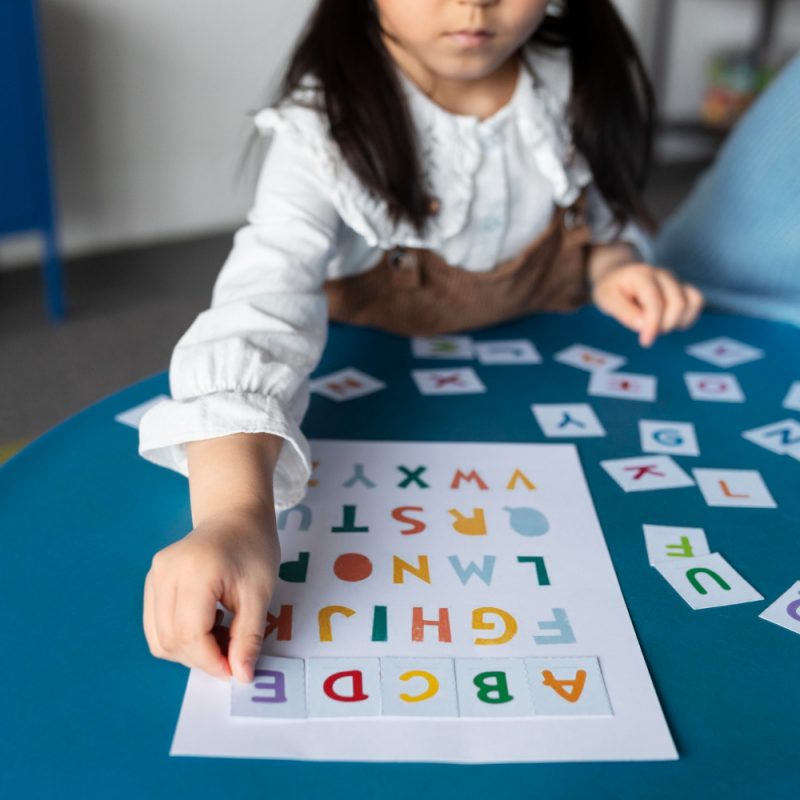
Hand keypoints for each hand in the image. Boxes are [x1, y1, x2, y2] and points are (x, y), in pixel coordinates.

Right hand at [143, 505, 279, 681]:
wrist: (235, 516)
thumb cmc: (253, 548)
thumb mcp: (260, 593)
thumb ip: (248, 636)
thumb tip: (241, 676)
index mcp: (196, 571)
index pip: (190, 634)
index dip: (211, 661)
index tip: (236, 669)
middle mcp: (166, 572)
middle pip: (171, 640)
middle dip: (202, 658)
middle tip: (233, 652)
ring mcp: (154, 575)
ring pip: (159, 639)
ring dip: (189, 651)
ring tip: (221, 634)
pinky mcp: (151, 580)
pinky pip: (156, 625)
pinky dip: (179, 637)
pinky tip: (206, 624)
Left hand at [591, 262, 703, 347]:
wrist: (619, 275)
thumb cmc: (612, 289)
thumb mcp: (606, 300)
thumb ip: (624, 312)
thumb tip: (644, 326)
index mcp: (642, 275)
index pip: (655, 302)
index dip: (653, 325)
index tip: (646, 341)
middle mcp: (662, 275)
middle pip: (677, 304)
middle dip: (664, 325)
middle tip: (647, 332)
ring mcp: (675, 280)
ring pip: (690, 302)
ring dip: (676, 322)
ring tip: (657, 326)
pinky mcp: (682, 287)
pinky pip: (696, 300)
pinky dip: (688, 316)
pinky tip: (672, 322)